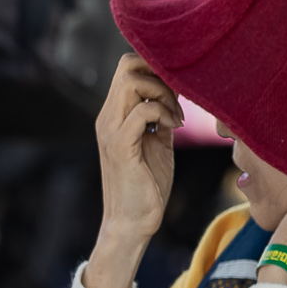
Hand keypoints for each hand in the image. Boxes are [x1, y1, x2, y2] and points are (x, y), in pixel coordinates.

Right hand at [85, 55, 181, 287]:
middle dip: (160, 75)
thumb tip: (175, 99)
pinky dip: (164, 112)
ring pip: (131, 81)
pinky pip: (141, 111)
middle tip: (178, 102)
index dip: (155, 69)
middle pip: (127, 65)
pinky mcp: (120, 146)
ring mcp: (111, 129)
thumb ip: (161, 119)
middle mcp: (107, 116)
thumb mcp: (158, 143)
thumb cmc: (148, 184)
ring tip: (177, 117)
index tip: (178, 92)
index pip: (127, 67)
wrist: (133, 222)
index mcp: (115, 114)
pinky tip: (176, 127)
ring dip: (162, 93)